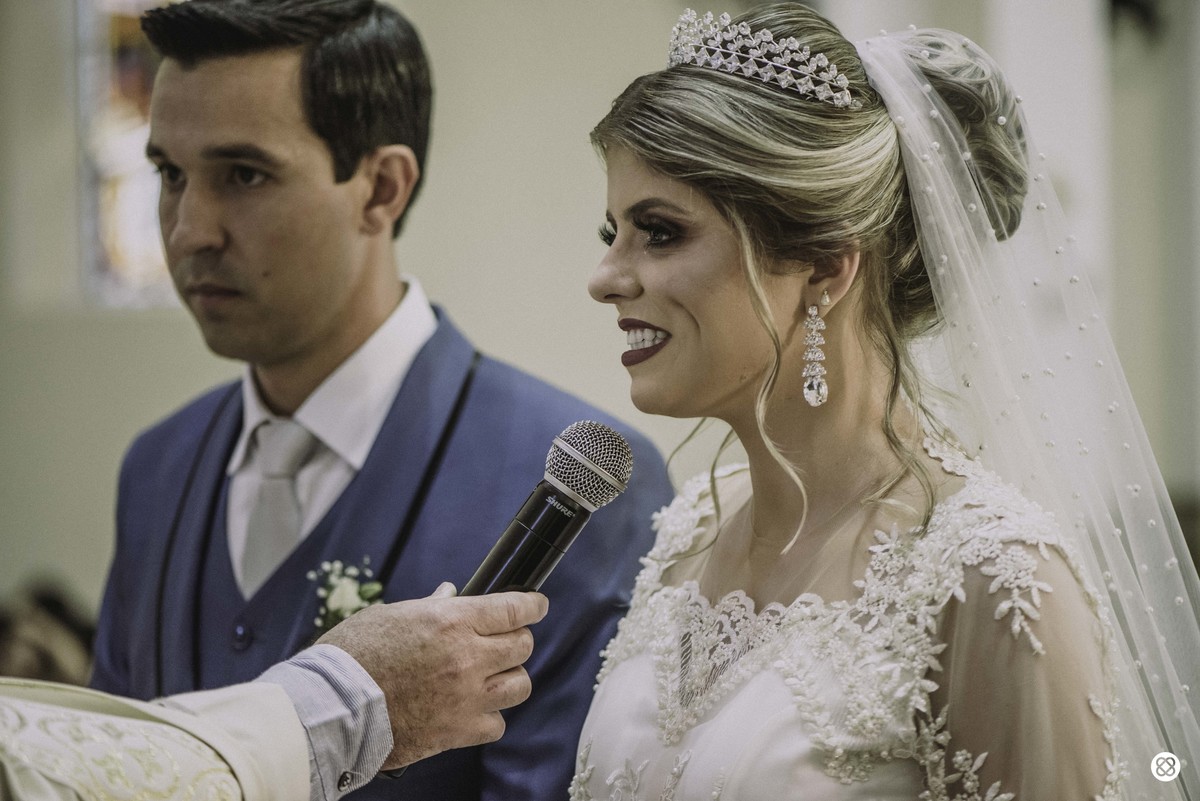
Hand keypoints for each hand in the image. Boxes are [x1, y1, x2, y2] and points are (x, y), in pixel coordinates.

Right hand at [316, 583, 547, 769]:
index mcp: (451, 620)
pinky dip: (490, 717)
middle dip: (517, 640)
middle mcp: (467, 656)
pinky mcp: (458, 731)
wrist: (331, 707)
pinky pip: (497, 724)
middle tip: (505, 641)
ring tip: (492, 677)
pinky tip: (473, 709)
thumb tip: (450, 595)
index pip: (513, 608)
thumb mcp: (390, 616)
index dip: (532, 605)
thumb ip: (429, 607)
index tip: (537, 606)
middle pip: (522, 645)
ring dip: (509, 678)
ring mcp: (466, 696)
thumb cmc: (352, 655)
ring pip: (519, 685)